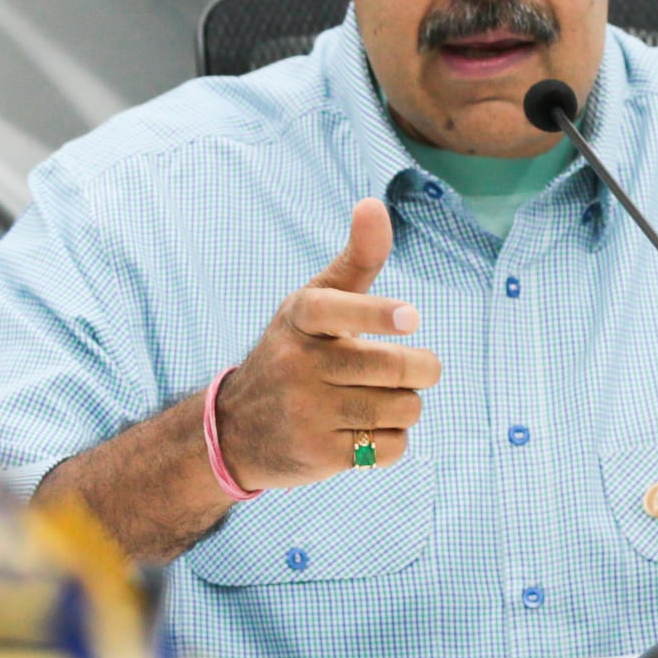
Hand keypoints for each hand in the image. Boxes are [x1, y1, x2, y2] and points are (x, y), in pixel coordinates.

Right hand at [214, 199, 440, 489]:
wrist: (235, 428)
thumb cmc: (293, 353)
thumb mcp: (313, 304)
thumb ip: (355, 258)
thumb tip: (374, 203)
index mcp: (300, 317)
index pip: (338, 309)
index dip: (376, 314)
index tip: (410, 318)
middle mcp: (298, 363)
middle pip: (394, 368)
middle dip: (422, 369)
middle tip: (421, 369)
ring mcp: (306, 412)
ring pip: (401, 408)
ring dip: (405, 406)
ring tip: (381, 400)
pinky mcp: (319, 454)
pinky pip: (391, 446)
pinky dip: (392, 440)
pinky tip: (367, 431)